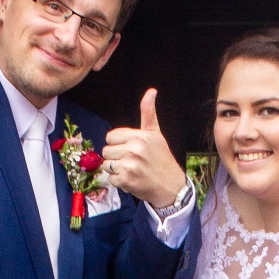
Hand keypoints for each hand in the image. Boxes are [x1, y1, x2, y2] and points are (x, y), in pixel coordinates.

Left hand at [101, 89, 187, 213]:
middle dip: (115, 157)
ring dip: (115, 170)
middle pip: (106, 151)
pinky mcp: (126, 180)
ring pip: (106, 165)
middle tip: (131, 162)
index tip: (129, 149)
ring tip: (130, 170)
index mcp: (140, 136)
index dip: (117, 144)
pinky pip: (110, 178)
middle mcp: (134, 149)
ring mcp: (129, 165)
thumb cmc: (162, 159)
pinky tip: (131, 180)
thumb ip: (149, 113)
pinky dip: (118, 181)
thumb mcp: (156, 134)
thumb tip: (151, 91)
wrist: (171, 187)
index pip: (110, 137)